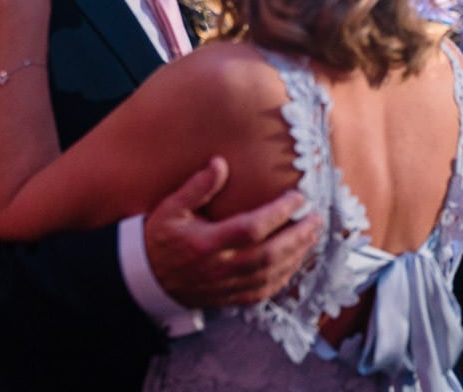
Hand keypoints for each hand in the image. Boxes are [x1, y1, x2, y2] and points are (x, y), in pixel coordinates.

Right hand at [145, 156, 322, 307]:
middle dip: (298, 236)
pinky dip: (284, 278)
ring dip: (297, 256)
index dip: (278, 213)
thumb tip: (220, 163)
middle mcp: (219, 268)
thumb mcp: (171, 208)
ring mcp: (225, 287)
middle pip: (269, 255)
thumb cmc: (160, 239)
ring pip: (270, 274)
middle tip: (317, 219)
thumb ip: (197, 187)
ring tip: (313, 236)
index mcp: (205, 243)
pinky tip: (296, 262)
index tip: (298, 197)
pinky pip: (263, 292)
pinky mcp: (229, 299)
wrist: (145, 279)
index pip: (251, 228)